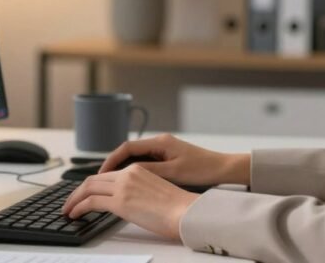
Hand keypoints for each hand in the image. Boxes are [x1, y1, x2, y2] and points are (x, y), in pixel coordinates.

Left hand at [61, 163, 199, 239]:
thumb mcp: (157, 191)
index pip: (107, 175)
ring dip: (74, 199)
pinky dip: (78, 207)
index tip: (84, 194)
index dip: (92, 184)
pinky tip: (74, 214)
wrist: (187, 212)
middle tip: (70, 202)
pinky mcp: (120, 201)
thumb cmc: (179, 208)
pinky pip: (90, 202)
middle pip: (94, 179)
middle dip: (78, 191)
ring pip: (88, 188)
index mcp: (138, 170)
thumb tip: (131, 204)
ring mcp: (123, 186)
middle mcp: (128, 174)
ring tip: (67, 210)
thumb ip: (140, 191)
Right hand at [99, 133, 250, 186]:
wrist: (223, 169)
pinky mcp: (168, 157)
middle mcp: (160, 142)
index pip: (127, 147)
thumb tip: (127, 174)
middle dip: (114, 164)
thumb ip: (150, 171)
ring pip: (137, 157)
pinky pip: (146, 162)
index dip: (111, 160)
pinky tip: (131, 182)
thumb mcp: (174, 172)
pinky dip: (136, 171)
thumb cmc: (202, 169)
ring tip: (112, 182)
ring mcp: (164, 149)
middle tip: (101, 179)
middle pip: (129, 151)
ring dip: (124, 168)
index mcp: (160, 142)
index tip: (101, 172)